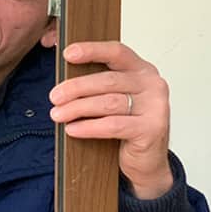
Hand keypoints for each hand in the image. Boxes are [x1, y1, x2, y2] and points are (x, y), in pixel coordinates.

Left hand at [48, 42, 172, 199]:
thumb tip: (62, 82)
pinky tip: (73, 129)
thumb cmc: (126, 126)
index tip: (68, 53)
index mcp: (142, 70)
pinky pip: (113, 125)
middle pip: (108, 80)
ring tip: (58, 114)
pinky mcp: (152, 129)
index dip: (92, 50)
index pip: (117, 52)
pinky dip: (89, 127)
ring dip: (78, 108)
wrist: (146, 161)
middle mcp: (152, 85)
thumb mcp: (113, 100)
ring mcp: (156, 106)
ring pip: (108, 103)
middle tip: (54, 97)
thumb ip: (96, 86)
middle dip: (76, 88)